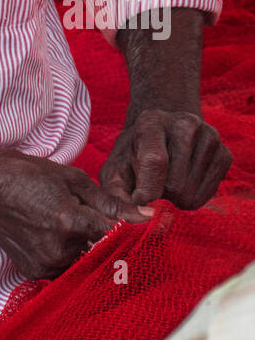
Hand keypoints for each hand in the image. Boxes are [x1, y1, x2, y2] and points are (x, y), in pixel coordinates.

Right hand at [0, 149, 151, 280]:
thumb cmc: (26, 175)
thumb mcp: (71, 178)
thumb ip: (110, 201)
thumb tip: (147, 216)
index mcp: (71, 221)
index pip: (118, 237)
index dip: (132, 231)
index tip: (142, 227)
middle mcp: (60, 249)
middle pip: (103, 253)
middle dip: (107, 238)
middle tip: (95, 219)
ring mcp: (46, 264)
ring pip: (85, 262)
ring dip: (87, 247)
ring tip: (69, 222)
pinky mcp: (35, 272)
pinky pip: (65, 268)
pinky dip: (68, 253)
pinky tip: (54, 233)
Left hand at [99, 108, 232, 209]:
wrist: (162, 137)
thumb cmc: (133, 159)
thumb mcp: (115, 172)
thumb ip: (116, 198)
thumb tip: (143, 218)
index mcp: (151, 121)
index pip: (154, 162)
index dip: (147, 190)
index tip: (140, 201)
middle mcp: (184, 123)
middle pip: (175, 186)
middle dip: (160, 195)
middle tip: (153, 182)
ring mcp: (209, 136)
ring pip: (191, 194)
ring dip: (175, 198)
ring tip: (167, 180)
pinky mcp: (224, 154)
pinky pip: (208, 195)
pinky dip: (193, 196)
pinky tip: (184, 180)